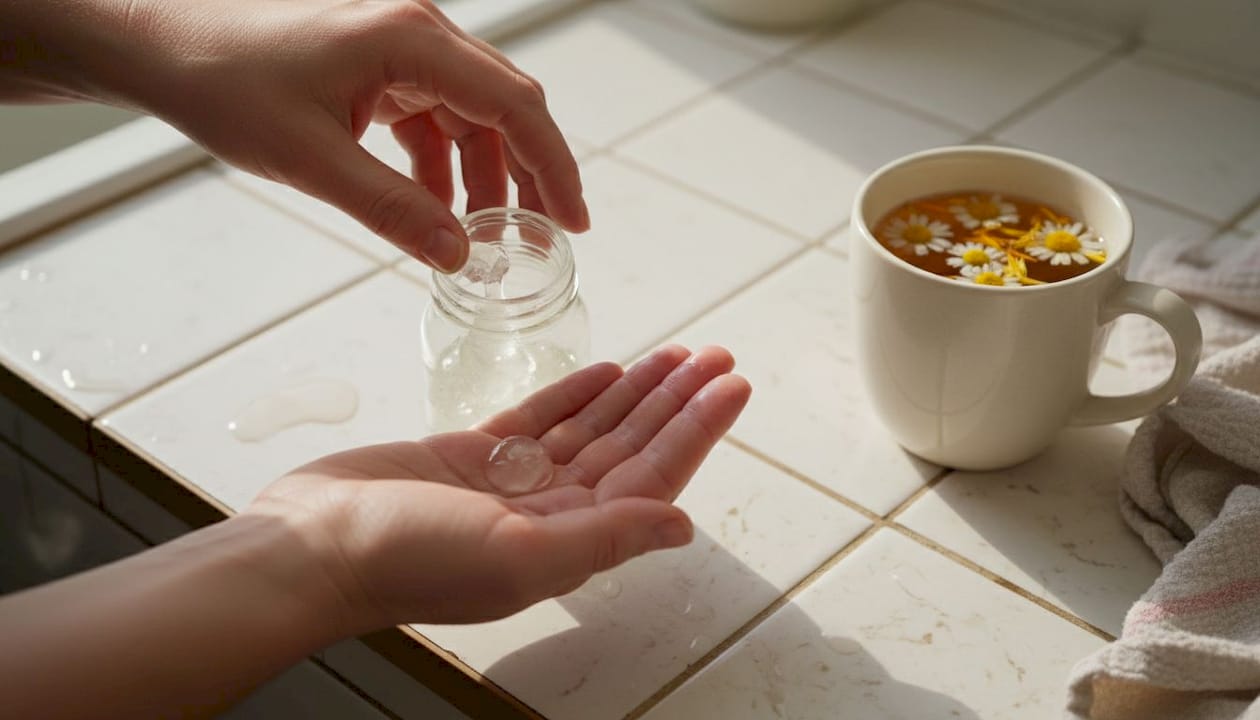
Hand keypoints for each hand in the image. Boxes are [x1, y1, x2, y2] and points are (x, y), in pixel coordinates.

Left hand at [44, 0, 587, 270]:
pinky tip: (436, 210)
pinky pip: (433, 119)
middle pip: (505, 108)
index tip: (573, 221)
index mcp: (412, 40)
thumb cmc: (223, 80)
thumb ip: (392, 209)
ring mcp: (399, 49)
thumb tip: (461, 255)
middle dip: (530, 176)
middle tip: (543, 241)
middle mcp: (418, 34)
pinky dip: (443, 167)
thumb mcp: (313, 160)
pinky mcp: (378, 68)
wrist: (162, 43)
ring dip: (484, 177)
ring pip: (472, 117)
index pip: (514, 105)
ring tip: (487, 239)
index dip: (554, 166)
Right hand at [247, 346, 750, 625]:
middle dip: (678, 401)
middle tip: (718, 357)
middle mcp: (548, 511)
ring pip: (592, 427)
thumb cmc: (407, 560)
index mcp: (568, 538)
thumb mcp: (520, 553)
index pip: (653, 475)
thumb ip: (605, 537)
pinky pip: (539, 418)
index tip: (733, 387)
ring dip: (637, 391)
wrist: (312, 547)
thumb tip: (681, 526)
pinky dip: (575, 392)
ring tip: (678, 354)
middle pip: (632, 446)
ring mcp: (509, 482)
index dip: (696, 430)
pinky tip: (607, 369)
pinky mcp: (470, 455)